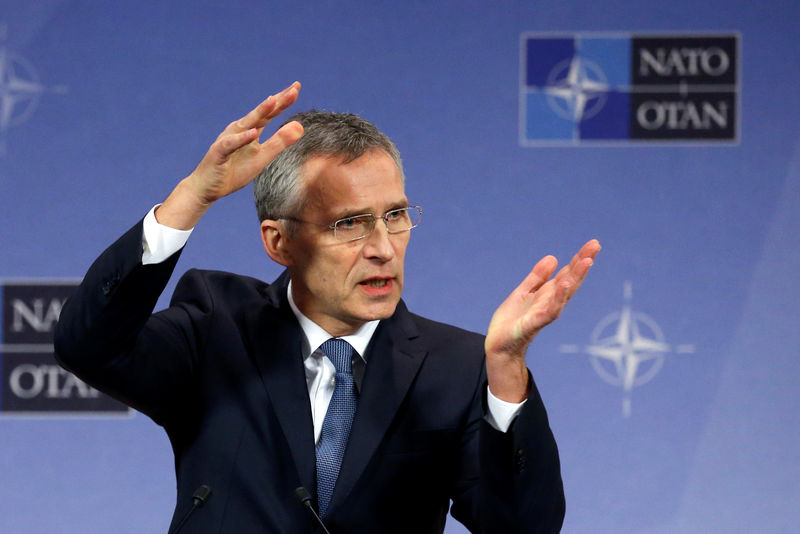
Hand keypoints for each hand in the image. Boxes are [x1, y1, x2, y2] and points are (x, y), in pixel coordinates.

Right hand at [156, 82, 303, 228]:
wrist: (207, 188)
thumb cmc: (234, 172)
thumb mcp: (262, 158)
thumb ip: (279, 142)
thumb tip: (300, 125)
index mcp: (251, 131)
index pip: (270, 113)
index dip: (283, 101)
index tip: (297, 87)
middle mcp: (239, 130)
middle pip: (261, 114)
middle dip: (277, 101)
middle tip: (293, 89)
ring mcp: (228, 139)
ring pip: (245, 124)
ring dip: (260, 112)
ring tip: (273, 101)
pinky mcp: (219, 152)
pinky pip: (231, 144)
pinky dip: (241, 138)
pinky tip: (253, 133)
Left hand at [484, 239, 600, 401]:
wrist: (499, 345)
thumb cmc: (512, 320)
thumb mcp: (524, 292)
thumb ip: (537, 277)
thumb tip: (553, 258)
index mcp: (548, 294)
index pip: (567, 273)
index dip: (579, 258)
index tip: (593, 243)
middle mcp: (550, 302)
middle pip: (570, 279)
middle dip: (583, 263)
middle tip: (595, 245)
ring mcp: (544, 313)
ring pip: (564, 293)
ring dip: (575, 277)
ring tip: (586, 260)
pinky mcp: (533, 324)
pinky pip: (548, 310)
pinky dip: (557, 298)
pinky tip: (563, 285)